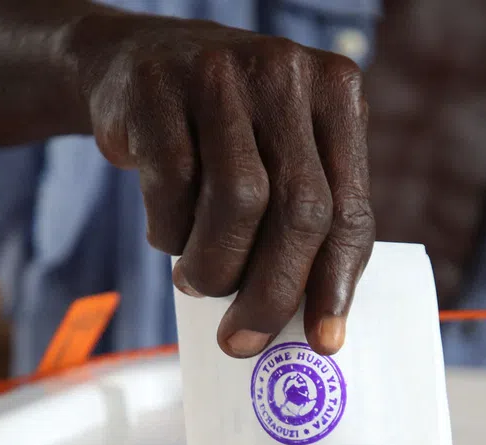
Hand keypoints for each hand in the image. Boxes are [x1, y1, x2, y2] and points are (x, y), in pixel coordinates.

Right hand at [72, 14, 374, 357]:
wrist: (134, 62)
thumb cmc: (224, 135)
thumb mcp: (282, 153)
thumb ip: (306, 218)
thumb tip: (312, 324)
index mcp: (337, 95)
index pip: (350, 208)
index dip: (337, 283)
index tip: (323, 340)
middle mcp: (287, 75)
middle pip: (301, 209)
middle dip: (274, 291)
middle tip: (244, 340)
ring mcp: (222, 74)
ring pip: (240, 202)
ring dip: (216, 267)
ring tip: (199, 284)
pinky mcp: (159, 87)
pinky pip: (173, 185)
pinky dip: (170, 233)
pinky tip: (169, 237)